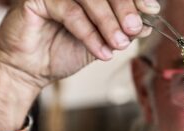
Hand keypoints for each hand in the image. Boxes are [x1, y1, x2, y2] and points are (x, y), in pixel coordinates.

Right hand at [0, 0, 158, 130]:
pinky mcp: (36, 0)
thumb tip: (147, 24)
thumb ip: (122, 32)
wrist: (31, 70)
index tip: (152, 10)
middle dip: (124, 9)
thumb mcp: (102, 42)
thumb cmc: (64, 51)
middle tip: (135, 29)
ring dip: (108, 22)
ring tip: (119, 44)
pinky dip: (89, 33)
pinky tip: (102, 52)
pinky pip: (70, 12)